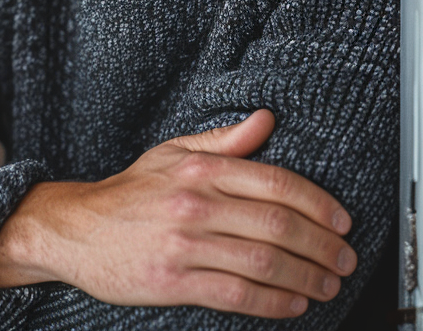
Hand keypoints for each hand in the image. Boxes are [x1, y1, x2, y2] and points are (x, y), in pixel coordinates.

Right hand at [0, 110, 355, 318]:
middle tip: (346, 257)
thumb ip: (224, 140)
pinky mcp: (173, 280)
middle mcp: (195, 202)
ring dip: (307, 276)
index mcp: (200, 168)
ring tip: (329, 283)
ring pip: (263, 261)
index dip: (317, 202)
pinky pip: (237, 294)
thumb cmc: (130, 192)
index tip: (342, 219)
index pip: (274, 181)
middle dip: (322, 244)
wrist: (77, 229)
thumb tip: (267, 120)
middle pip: (277, 224)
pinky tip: (295, 302)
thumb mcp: (173, 152)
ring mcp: (184, 243)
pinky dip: (274, 301)